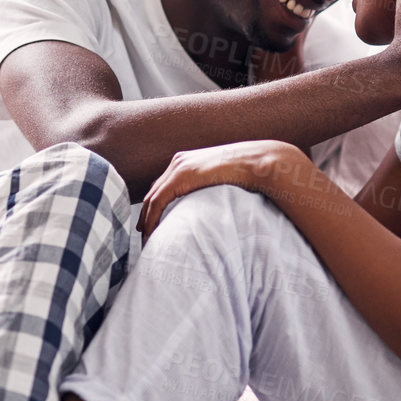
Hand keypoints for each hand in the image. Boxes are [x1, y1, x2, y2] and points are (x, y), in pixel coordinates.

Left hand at [137, 140, 308, 239]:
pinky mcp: (180, 176)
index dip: (153, 205)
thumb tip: (211, 207)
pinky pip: (158, 201)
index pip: (162, 186)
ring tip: (146, 239)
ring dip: (146, 220)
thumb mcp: (222, 181)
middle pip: (154, 191)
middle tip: (143, 234)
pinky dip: (151, 218)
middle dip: (146, 214)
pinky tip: (149, 232)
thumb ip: (210, 189)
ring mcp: (178, 167)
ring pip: (152, 198)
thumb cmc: (247, 174)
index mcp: (186, 161)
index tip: (149, 223)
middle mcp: (178, 162)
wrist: (257, 162)